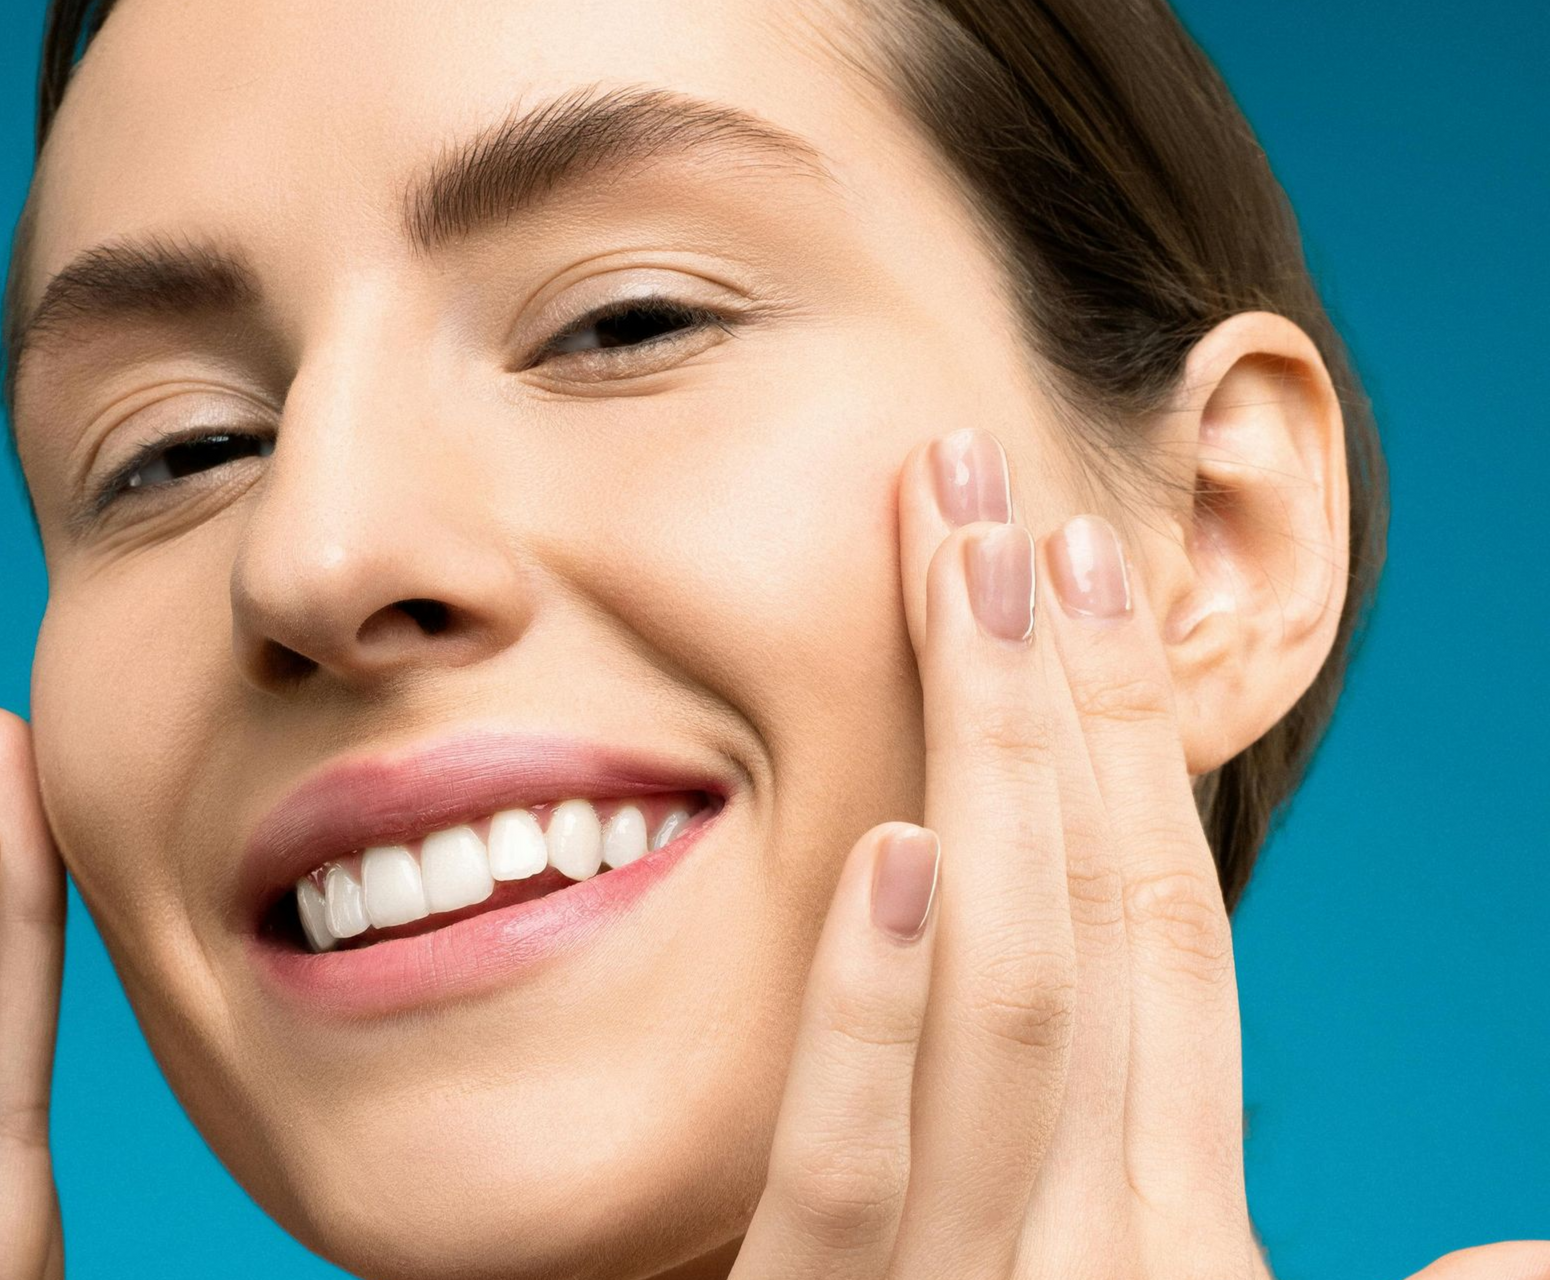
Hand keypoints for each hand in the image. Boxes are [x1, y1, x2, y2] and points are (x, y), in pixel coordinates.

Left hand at [731, 429, 1547, 1278]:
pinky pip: (846, 1176)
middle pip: (1094, 913)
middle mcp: (1108, 1242)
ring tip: (956, 568)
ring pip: (1007, 998)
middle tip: (990, 488)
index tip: (1078, 571)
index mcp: (1181, 1218)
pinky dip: (874, 1015)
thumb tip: (1531, 1251)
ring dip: (991, 767)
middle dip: (1058, 688)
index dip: (1135, 738)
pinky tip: (886, 848)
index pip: (1166, 932)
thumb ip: (1311, 1277)